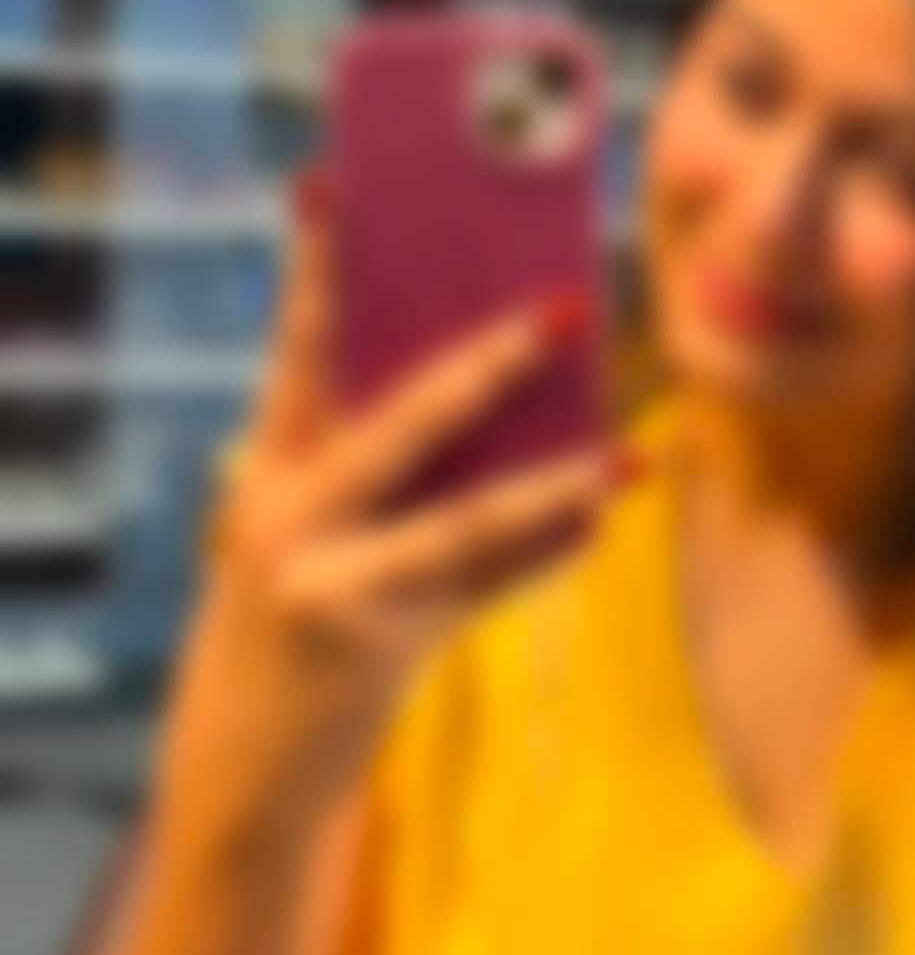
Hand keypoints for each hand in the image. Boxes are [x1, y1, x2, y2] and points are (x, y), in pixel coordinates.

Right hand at [157, 170, 616, 849]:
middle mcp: (286, 516)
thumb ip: (362, 465)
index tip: (332, 184)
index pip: (298, 351)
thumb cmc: (287, 623)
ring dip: (557, 483)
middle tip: (567, 308)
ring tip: (631, 454)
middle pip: (401, 423)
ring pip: (464, 519)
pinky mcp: (375, 644)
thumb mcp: (294, 533)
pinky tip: (603, 521)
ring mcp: (328, 582)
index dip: (316, 268)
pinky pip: (486, 589)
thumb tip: (496, 387)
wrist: (243, 771)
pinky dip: (546, 555)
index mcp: (268, 471)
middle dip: (488, 365)